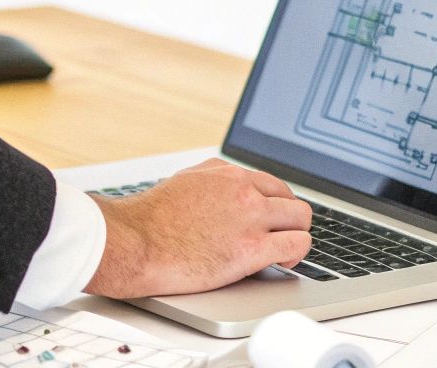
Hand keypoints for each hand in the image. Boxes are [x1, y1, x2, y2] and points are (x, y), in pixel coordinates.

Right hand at [83, 157, 311, 297]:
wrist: (134, 243)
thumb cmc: (147, 222)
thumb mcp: (182, 184)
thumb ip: (209, 185)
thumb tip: (217, 195)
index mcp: (225, 173)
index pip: (270, 184)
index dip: (275, 206)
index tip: (271, 221)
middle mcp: (242, 189)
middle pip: (291, 200)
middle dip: (289, 221)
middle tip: (279, 238)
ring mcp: (250, 216)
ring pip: (301, 219)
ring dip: (296, 236)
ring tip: (283, 253)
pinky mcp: (251, 248)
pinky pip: (296, 245)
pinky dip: (295, 255)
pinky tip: (282, 263)